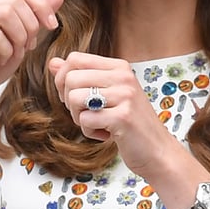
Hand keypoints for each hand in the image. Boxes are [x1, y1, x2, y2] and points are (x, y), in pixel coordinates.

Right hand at [0, 0, 63, 114]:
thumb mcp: (24, 37)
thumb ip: (38, 16)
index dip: (41, 5)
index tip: (51, 26)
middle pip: (14, 0)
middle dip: (31, 25)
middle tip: (28, 46)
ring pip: (5, 14)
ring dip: (19, 37)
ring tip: (16, 53)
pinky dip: (6, 50)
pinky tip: (1, 60)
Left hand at [49, 53, 173, 176]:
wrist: (157, 149)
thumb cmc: (129, 121)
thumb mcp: (106, 93)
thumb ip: (81, 76)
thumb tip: (53, 63)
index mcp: (119, 66)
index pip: (75, 59)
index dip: (64, 78)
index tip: (74, 95)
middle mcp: (123, 76)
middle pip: (70, 79)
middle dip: (69, 101)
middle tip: (87, 113)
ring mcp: (124, 95)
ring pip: (74, 98)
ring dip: (79, 117)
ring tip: (98, 123)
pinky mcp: (123, 117)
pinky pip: (85, 120)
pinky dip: (90, 132)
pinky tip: (107, 134)